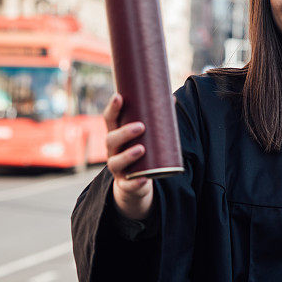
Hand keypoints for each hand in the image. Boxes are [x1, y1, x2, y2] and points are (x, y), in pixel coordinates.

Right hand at [103, 93, 152, 220]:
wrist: (135, 183)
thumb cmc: (142, 152)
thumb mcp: (145, 137)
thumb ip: (155, 120)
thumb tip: (171, 98)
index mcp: (116, 136)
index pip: (109, 120)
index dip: (112, 109)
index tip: (118, 96)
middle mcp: (113, 152)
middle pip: (111, 140)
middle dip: (124, 132)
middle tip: (141, 126)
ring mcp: (117, 169)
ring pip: (116, 162)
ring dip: (128, 155)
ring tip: (142, 149)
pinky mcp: (125, 185)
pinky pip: (127, 185)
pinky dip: (135, 183)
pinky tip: (144, 178)